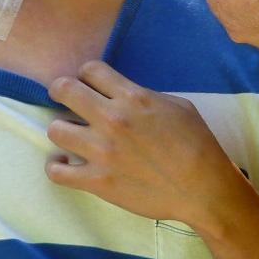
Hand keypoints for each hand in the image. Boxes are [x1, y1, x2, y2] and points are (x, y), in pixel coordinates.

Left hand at [46, 61, 247, 228]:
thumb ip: (145, 96)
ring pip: (55, 129)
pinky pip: (56, 171)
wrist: (202, 188)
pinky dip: (57, 166)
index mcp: (133, 98)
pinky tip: (66, 163)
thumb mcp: (179, 106)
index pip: (90, 70)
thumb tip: (123, 97)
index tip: (89, 84)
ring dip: (62, 130)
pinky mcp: (97, 181)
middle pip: (64, 90)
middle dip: (62, 91)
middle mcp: (112, 119)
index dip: (87, 75)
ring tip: (72, 136)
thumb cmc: (198, 144)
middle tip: (67, 100)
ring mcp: (101, 152)